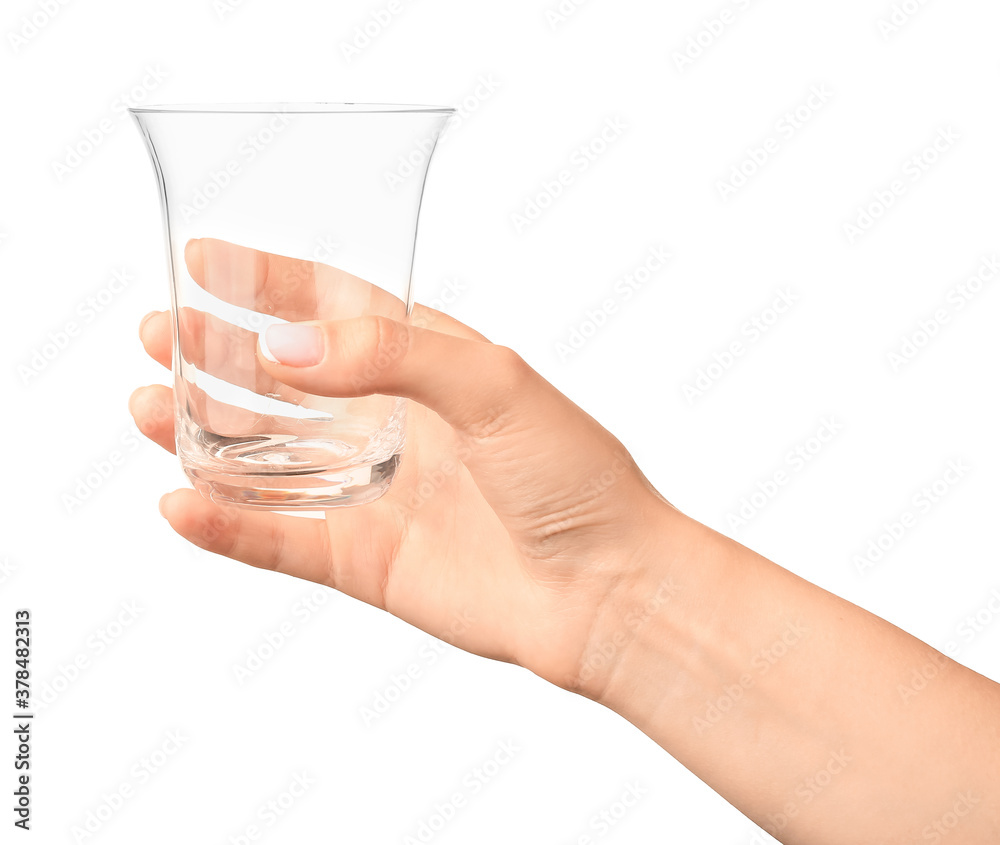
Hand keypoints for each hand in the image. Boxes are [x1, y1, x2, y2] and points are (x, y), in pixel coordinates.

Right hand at [129, 238, 681, 692]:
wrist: (604, 587)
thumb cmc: (571, 474)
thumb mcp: (493, 384)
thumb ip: (390, 353)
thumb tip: (285, 347)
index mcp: (427, 364)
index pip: (332, 305)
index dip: (267, 281)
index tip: (202, 258)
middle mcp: (392, 421)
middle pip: (282, 379)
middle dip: (217, 354)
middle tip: (158, 332)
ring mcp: (372, 490)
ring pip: (266, 457)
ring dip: (202, 433)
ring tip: (146, 407)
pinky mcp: (364, 558)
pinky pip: (277, 537)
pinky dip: (226, 524)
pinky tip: (179, 502)